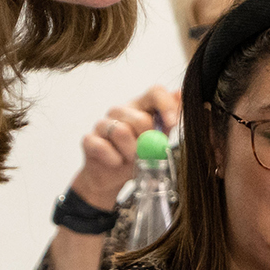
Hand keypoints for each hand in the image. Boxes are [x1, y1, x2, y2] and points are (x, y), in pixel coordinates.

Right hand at [69, 86, 181, 209]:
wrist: (112, 177)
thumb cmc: (136, 155)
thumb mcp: (159, 138)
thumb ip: (171, 119)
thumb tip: (181, 94)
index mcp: (140, 106)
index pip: (155, 92)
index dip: (166, 105)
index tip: (173, 124)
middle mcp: (120, 111)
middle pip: (141, 119)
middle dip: (147, 142)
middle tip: (145, 153)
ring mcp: (102, 124)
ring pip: (121, 132)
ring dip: (130, 153)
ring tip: (130, 159)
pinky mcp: (89, 139)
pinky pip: (103, 148)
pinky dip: (114, 160)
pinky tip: (115, 162)